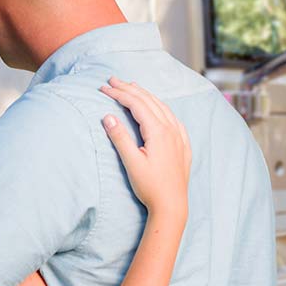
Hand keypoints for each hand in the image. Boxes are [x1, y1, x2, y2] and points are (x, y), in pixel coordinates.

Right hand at [99, 77, 190, 216]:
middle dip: (129, 89)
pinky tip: (157, 107)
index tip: (103, 88)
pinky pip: (172, 117)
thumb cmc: (150, 186)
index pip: (136, 104)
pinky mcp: (182, 144)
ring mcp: (179, 136)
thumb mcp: (131, 162)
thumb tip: (108, 117)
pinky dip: (160, 106)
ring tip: (131, 86)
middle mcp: (171, 130)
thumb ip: (120, 138)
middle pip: (149, 101)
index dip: (119, 94)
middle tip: (112, 80)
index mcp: (159, 132)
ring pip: (162, 106)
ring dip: (144, 95)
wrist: (172, 205)